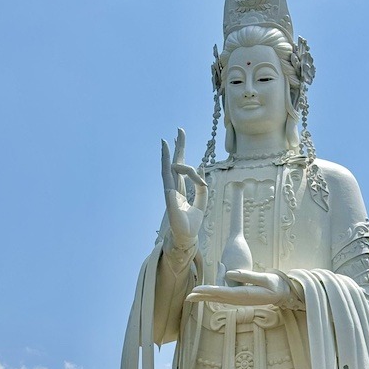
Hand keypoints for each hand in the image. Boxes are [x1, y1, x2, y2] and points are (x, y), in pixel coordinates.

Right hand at [161, 129, 206, 248]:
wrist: (186, 237)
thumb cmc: (192, 222)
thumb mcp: (202, 202)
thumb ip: (202, 187)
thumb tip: (200, 169)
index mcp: (181, 189)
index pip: (183, 171)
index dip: (195, 171)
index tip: (202, 176)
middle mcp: (174, 188)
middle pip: (175, 164)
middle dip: (178, 147)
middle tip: (179, 130)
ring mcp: (170, 193)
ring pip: (167, 170)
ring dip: (167, 156)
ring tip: (166, 141)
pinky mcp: (170, 200)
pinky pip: (169, 183)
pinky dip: (168, 172)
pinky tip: (168, 159)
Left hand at [187, 270, 292, 306]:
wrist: (284, 294)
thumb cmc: (276, 285)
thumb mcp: (265, 278)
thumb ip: (247, 276)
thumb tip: (229, 274)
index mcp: (245, 294)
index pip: (222, 292)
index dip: (208, 291)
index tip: (197, 290)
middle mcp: (239, 299)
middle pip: (217, 298)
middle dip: (202, 297)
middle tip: (187, 297)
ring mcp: (239, 300)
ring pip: (218, 298)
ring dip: (205, 297)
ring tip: (191, 296)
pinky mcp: (239, 298)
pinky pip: (223, 297)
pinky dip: (212, 295)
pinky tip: (205, 294)